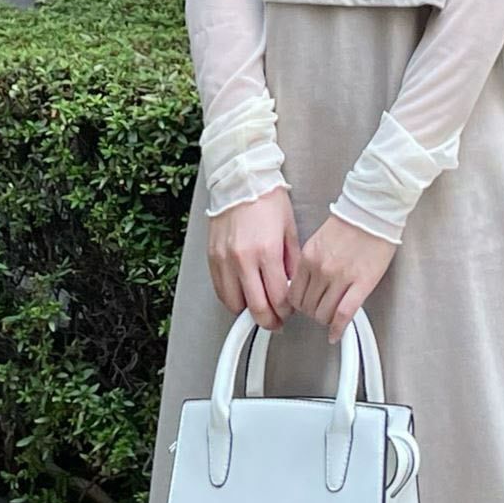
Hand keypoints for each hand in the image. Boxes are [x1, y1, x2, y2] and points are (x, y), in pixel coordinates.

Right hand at [207, 187, 297, 330]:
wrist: (241, 179)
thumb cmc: (267, 199)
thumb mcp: (290, 231)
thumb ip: (291, 263)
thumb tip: (291, 287)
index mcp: (266, 251)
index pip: (277, 298)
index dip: (285, 312)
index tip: (288, 312)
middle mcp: (243, 258)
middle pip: (255, 308)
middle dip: (269, 321)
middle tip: (275, 322)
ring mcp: (224, 259)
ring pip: (234, 303)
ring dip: (248, 312)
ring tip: (258, 310)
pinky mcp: (212, 257)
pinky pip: (219, 290)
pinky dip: (231, 299)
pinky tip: (241, 297)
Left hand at [289, 211, 396, 342]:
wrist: (372, 212)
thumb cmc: (350, 224)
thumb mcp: (318, 241)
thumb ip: (309, 264)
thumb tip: (304, 285)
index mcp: (308, 257)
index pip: (293, 293)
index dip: (298, 305)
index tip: (303, 307)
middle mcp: (320, 269)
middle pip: (306, 307)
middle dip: (312, 313)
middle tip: (319, 312)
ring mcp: (340, 278)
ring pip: (323, 314)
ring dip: (326, 320)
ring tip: (331, 317)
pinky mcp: (360, 284)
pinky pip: (344, 314)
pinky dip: (338, 329)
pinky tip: (336, 333)